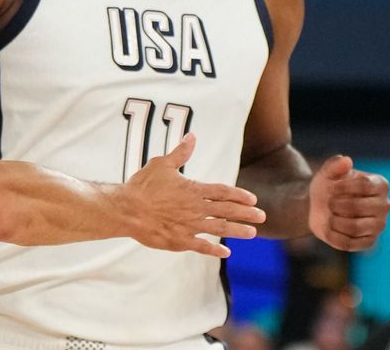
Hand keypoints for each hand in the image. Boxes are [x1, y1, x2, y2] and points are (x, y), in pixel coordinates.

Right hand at [121, 133, 265, 257]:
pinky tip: (226, 252)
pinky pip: (202, 246)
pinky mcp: (180, 240)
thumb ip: (180, 152)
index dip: (239, 195)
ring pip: (220, 229)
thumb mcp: (162, 164)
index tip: (253, 199)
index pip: (223, 192)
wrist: (127, 209)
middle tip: (262, 216)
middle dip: (246, 213)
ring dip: (237, 231)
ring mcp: (189, 226)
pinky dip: (215, 250)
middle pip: (226, 210)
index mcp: (193, 189)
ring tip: (253, 233)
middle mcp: (195, 208)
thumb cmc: (143, 185)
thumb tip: (192, 136)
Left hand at [309, 155, 389, 250]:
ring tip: (329, 214)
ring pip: (354, 227)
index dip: (342, 186)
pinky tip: (330, 226)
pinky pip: (347, 243)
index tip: (330, 186)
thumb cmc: (328, 186)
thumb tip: (346, 160)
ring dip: (334, 220)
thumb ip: (334, 165)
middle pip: (359, 207)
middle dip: (336, 204)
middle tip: (328, 203)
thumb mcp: (327, 173)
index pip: (364, 185)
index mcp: (380, 185)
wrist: (319, 206)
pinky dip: (331, 234)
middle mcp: (384, 206)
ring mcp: (378, 226)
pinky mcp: (368, 242)